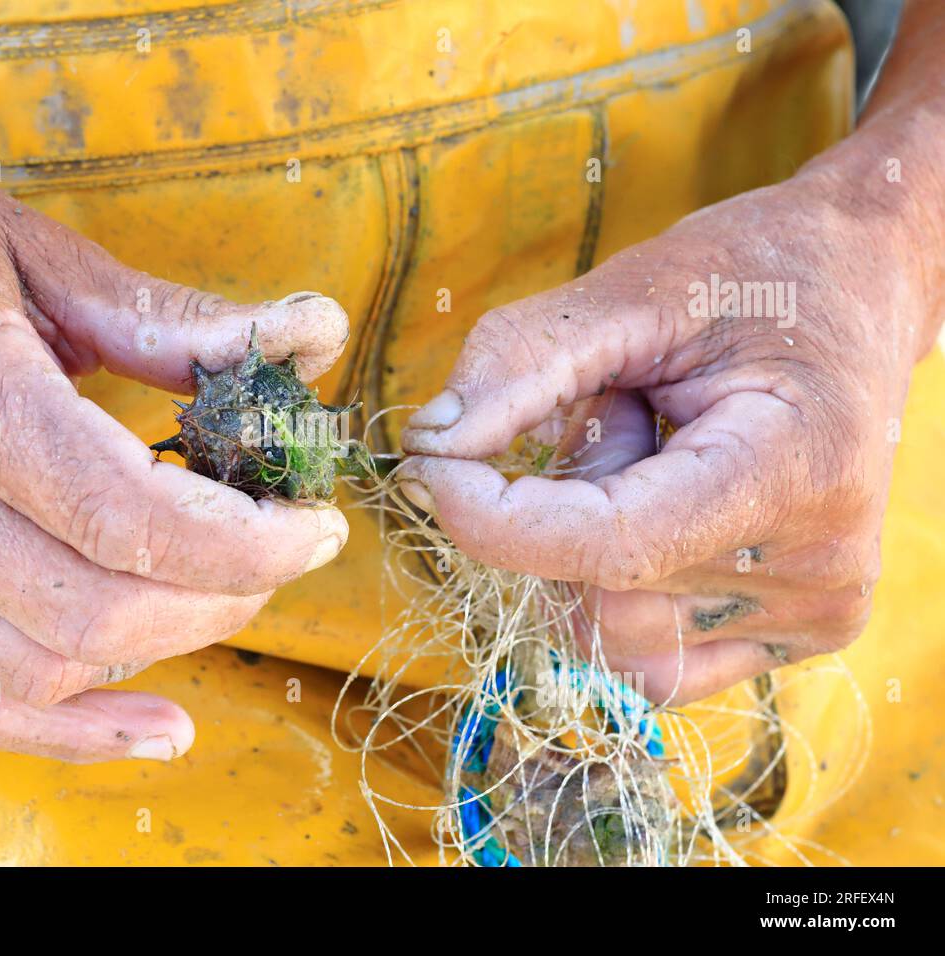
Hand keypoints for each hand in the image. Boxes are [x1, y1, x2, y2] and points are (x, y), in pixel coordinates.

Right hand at [0, 149, 349, 761]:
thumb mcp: (43, 255)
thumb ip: (176, 319)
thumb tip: (315, 331)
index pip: (127, 516)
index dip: (248, 542)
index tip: (314, 527)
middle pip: (98, 610)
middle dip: (225, 595)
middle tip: (276, 550)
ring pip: (49, 671)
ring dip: (166, 646)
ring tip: (215, 590)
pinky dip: (72, 734)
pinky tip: (155, 723)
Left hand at [398, 169, 929, 703]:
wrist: (860, 291)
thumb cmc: (757, 274)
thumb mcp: (635, 288)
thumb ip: (522, 363)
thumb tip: (425, 449)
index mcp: (798, 469)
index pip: (611, 547)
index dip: (495, 520)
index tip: (428, 469)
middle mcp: (819, 567)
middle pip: (599, 596)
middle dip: (555, 510)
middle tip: (609, 413)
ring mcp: (810, 614)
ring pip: (609, 635)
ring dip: (582, 548)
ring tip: (646, 451)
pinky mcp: (790, 636)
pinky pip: (643, 655)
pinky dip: (610, 588)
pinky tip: (658, 509)